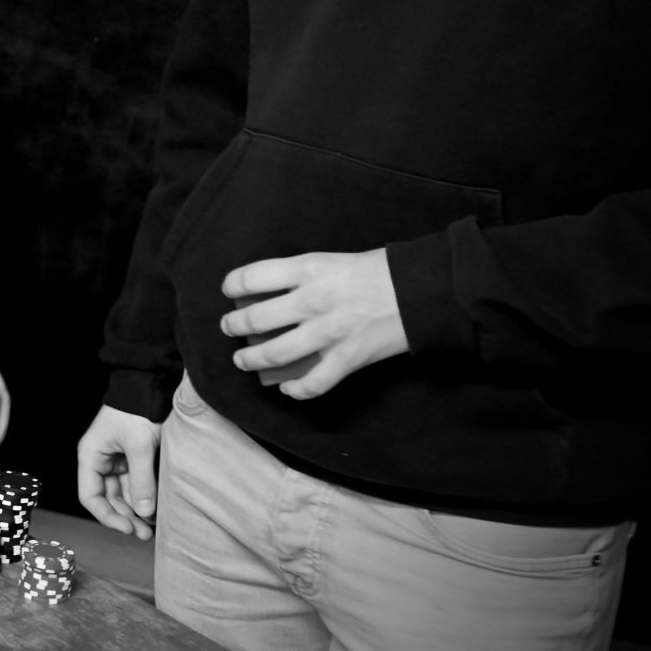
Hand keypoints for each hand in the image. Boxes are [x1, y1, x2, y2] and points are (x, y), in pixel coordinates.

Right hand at [75, 404, 160, 540]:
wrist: (149, 385)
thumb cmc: (137, 410)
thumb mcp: (140, 445)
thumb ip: (142, 479)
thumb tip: (145, 514)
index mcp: (91, 455)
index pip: (90, 495)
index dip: (106, 516)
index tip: (128, 528)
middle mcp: (99, 461)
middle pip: (106, 499)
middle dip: (124, 517)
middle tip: (145, 534)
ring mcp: (116, 461)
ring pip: (121, 495)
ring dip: (134, 511)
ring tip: (152, 529)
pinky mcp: (131, 459)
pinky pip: (134, 485)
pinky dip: (142, 499)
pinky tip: (154, 512)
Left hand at [220, 249, 408, 398]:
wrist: (421, 291)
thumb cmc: (378, 270)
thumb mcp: (332, 260)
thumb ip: (301, 276)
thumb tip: (270, 292)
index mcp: (307, 269)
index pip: (252, 277)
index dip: (233, 285)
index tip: (229, 290)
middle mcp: (311, 301)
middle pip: (256, 319)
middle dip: (234, 325)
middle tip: (230, 327)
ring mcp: (328, 333)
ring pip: (274, 354)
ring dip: (251, 359)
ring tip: (242, 359)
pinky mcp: (346, 359)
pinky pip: (312, 384)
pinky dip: (296, 391)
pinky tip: (287, 389)